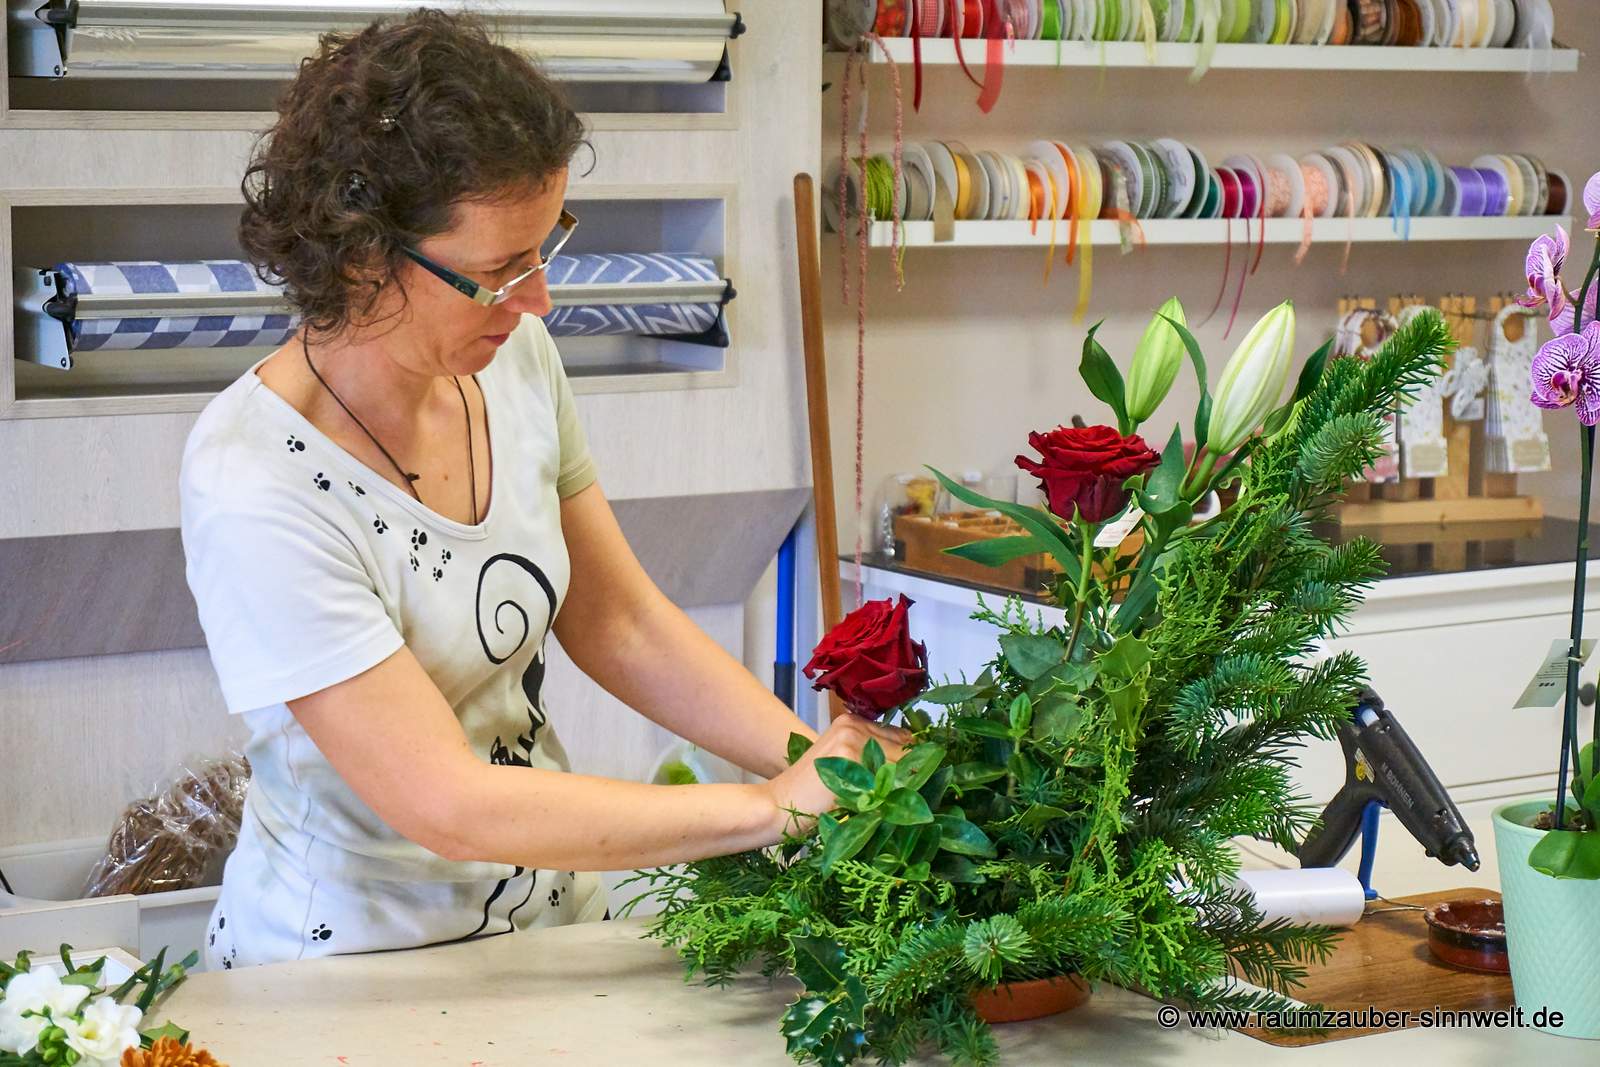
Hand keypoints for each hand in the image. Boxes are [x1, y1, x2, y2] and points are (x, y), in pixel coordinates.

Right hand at [761, 714, 911, 833]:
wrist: (779, 804)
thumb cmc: (810, 793)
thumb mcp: (843, 766)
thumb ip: (872, 759)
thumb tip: (916, 768)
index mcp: (853, 722)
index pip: (904, 738)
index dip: (913, 762)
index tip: (915, 783)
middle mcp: (855, 724)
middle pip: (908, 749)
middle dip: (913, 775)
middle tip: (907, 801)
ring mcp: (853, 738)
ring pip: (903, 763)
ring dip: (907, 787)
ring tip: (892, 808)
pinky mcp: (851, 756)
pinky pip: (890, 777)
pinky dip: (894, 796)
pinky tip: (882, 809)